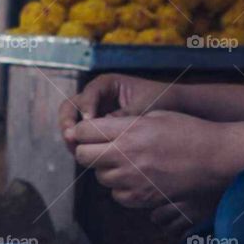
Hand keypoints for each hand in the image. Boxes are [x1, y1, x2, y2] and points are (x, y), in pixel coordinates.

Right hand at [58, 75, 182, 151]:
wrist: (175, 109)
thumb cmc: (161, 101)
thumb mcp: (143, 107)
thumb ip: (123, 116)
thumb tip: (102, 128)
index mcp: (106, 85)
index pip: (87, 95)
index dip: (85, 109)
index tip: (89, 123)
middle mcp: (96, 98)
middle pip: (70, 108)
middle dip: (68, 123)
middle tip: (71, 138)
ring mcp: (95, 114)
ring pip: (73, 124)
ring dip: (73, 138)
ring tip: (77, 152)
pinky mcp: (98, 130)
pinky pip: (84, 138)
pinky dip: (82, 146)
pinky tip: (88, 158)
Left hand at [71, 111, 230, 208]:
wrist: (215, 159)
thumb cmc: (188, 131)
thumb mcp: (154, 115)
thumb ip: (124, 122)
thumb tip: (99, 127)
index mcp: (128, 131)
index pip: (83, 131)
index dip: (82, 130)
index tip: (88, 131)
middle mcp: (125, 156)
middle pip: (82, 156)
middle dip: (86, 150)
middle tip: (99, 147)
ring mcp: (132, 180)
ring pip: (99, 177)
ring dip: (105, 169)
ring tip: (125, 161)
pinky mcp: (141, 198)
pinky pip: (116, 195)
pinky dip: (121, 187)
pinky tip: (136, 177)